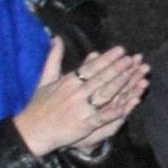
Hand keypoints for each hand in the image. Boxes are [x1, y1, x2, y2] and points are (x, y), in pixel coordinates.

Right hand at [14, 40, 146, 159]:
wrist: (31, 129)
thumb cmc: (38, 104)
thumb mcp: (45, 78)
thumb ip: (53, 57)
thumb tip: (57, 38)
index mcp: (68, 81)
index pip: (91, 67)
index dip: (107, 58)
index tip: (121, 50)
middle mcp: (75, 92)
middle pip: (102, 78)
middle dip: (119, 68)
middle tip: (134, 59)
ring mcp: (81, 108)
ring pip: (105, 94)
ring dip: (122, 84)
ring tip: (137, 75)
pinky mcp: (84, 124)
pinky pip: (103, 116)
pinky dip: (115, 110)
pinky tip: (128, 104)